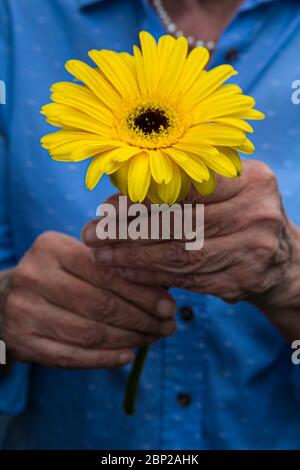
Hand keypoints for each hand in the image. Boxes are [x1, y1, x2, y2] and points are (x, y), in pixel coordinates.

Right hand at [2, 232, 175, 367]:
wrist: (3, 299)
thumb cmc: (53, 275)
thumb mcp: (74, 257)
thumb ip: (110, 267)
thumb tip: (162, 288)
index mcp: (51, 248)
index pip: (106, 273)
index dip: (142, 292)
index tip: (169, 305)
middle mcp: (34, 278)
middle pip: (100, 305)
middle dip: (142, 319)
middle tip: (168, 326)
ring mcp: (24, 313)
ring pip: (89, 334)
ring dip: (129, 340)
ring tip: (152, 339)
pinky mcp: (23, 344)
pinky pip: (71, 357)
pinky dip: (104, 359)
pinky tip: (127, 356)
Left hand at [83, 161, 299, 337]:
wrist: (281, 258)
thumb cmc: (241, 213)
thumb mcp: (227, 189)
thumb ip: (186, 186)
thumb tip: (122, 193)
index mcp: (251, 180)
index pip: (186, 187)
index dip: (142, 198)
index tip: (106, 208)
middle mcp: (256, 214)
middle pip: (179, 223)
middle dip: (128, 230)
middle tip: (93, 234)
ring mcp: (252, 251)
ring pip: (179, 254)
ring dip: (133, 257)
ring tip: (102, 255)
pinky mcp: (241, 281)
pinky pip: (187, 279)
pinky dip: (152, 276)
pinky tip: (126, 272)